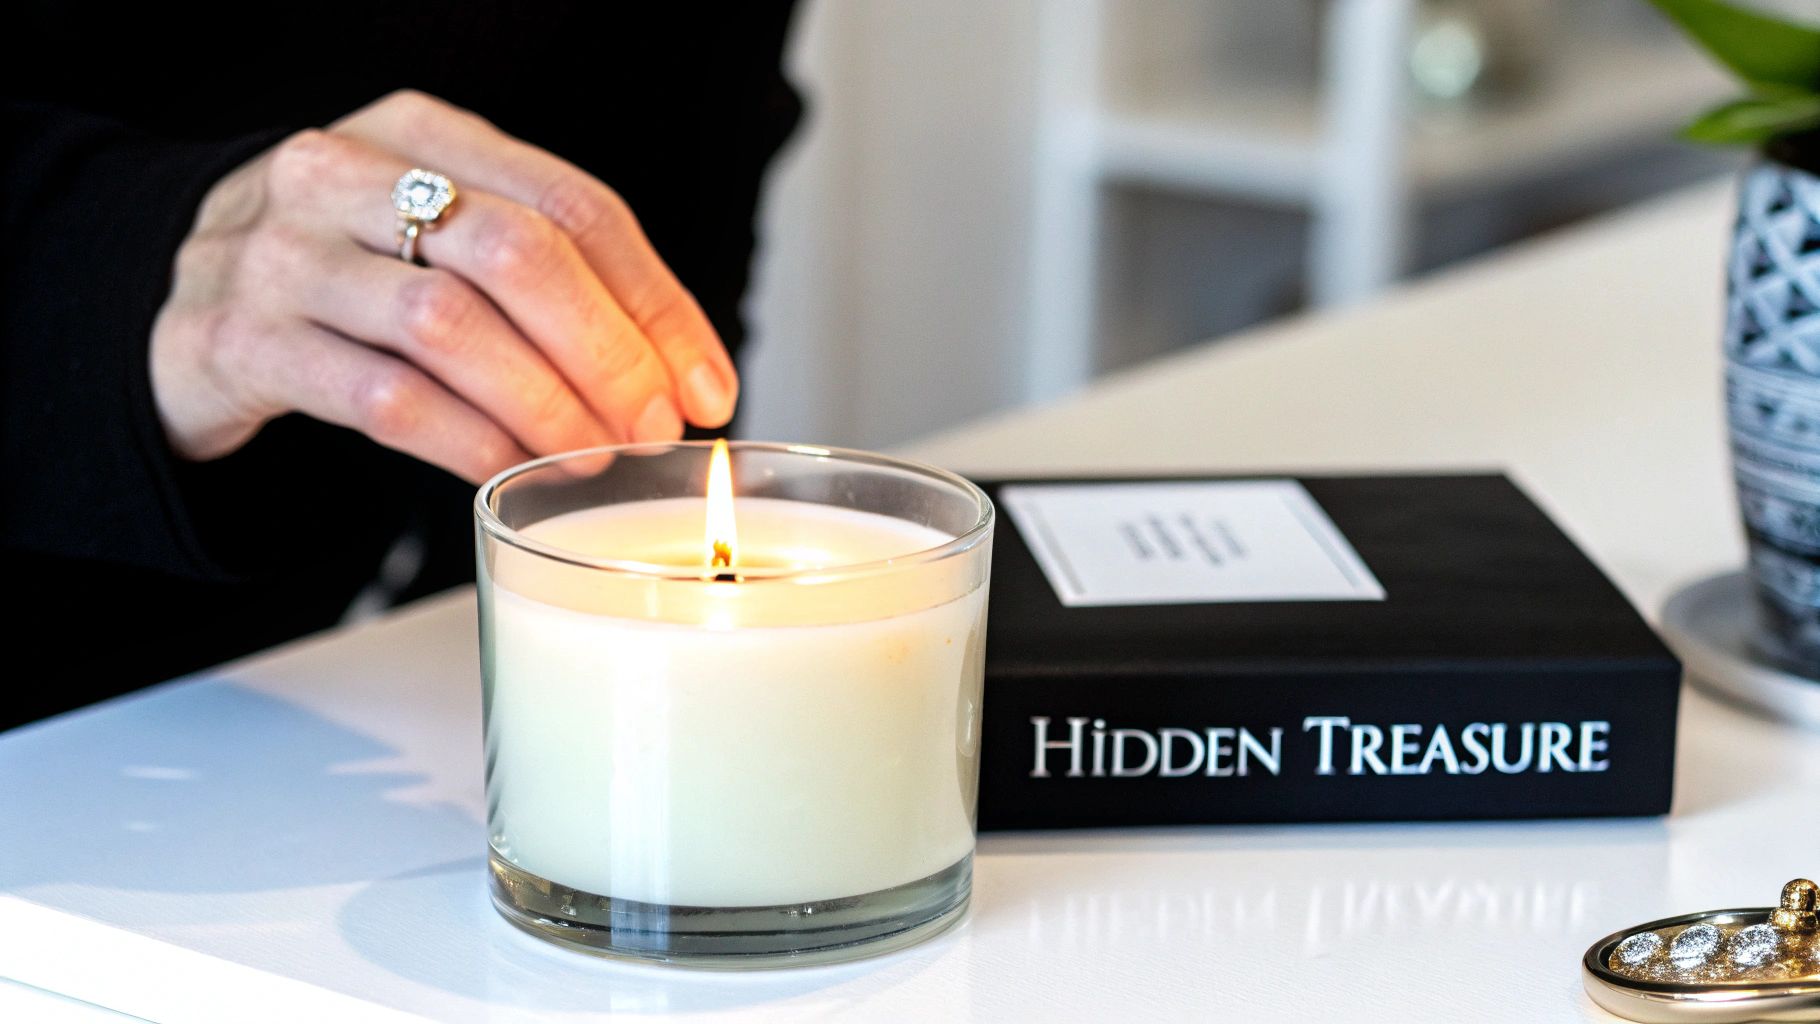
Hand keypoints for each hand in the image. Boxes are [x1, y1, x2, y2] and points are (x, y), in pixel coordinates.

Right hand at [149, 90, 738, 482]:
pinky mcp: (242, 341)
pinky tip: (508, 470)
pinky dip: (465, 439)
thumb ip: (552, 282)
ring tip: (592, 456)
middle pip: (518, 254)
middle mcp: (346, 174)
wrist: (172, 302)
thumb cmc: (344, 274)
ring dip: (545, 404)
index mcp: (421, 132)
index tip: (704, 386)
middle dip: (609, 353)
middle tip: (651, 426)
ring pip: (451, 327)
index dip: (655, 303)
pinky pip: (382, 398)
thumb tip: (686, 377)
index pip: (572, 204)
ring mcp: (285, 254)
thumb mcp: (438, 240)